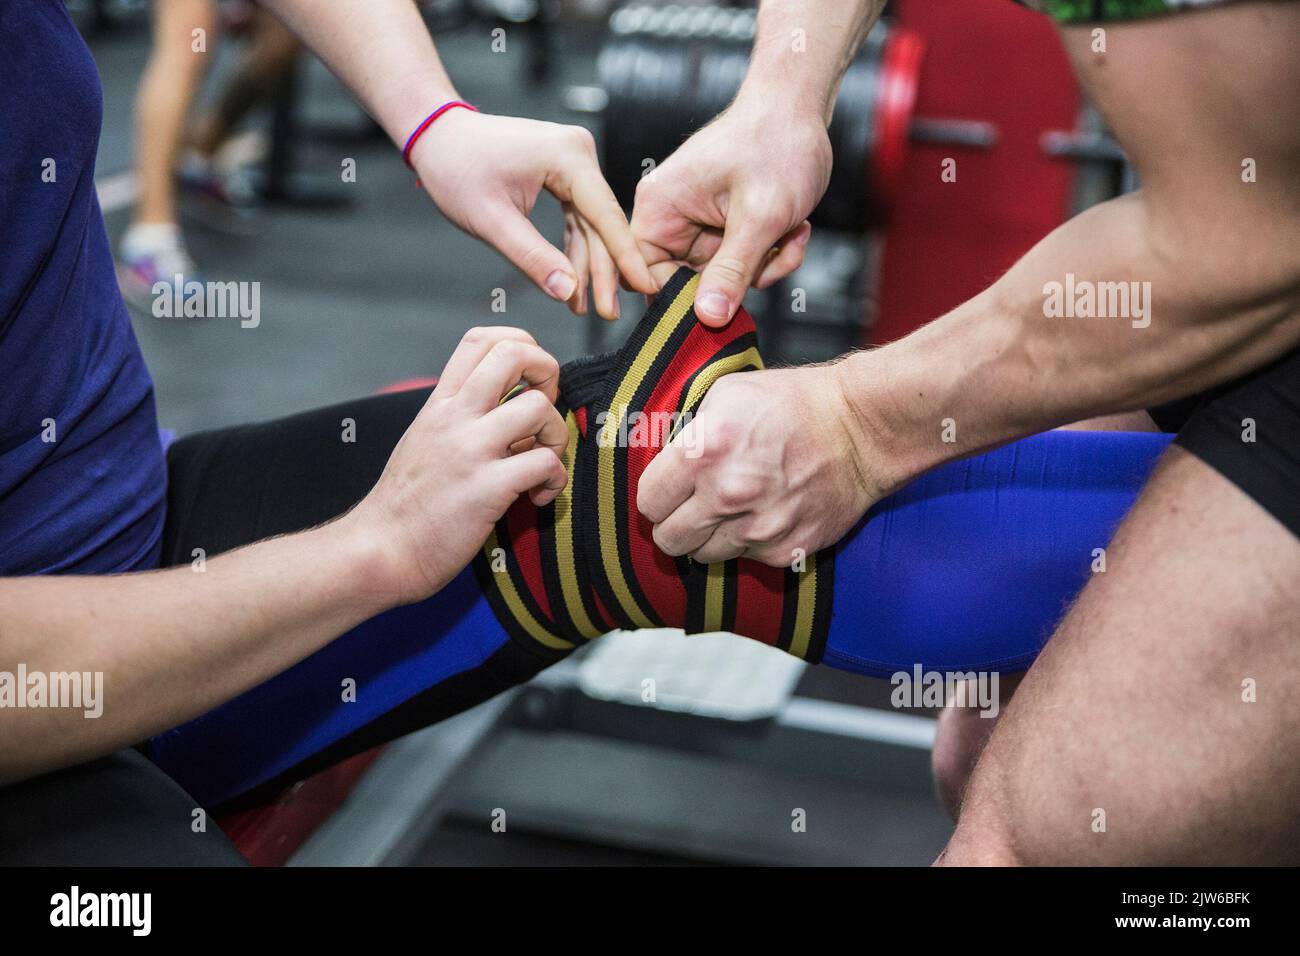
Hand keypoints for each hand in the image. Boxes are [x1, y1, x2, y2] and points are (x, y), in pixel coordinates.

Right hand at [349, 327, 568, 603]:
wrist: (381, 551)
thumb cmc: (406, 504)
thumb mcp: (424, 439)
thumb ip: (460, 417)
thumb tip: (509, 408)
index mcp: (440, 403)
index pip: (482, 339)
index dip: (521, 345)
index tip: (530, 379)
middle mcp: (455, 417)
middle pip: (514, 354)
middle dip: (548, 371)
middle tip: (546, 409)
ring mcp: (470, 450)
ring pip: (539, 407)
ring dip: (556, 435)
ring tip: (543, 461)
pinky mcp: (487, 488)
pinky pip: (545, 462)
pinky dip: (556, 479)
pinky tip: (538, 496)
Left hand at [409, 110, 656, 319]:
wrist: (437, 136)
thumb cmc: (456, 168)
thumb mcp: (492, 221)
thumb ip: (533, 257)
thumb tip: (567, 291)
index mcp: (568, 156)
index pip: (606, 216)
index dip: (625, 257)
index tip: (644, 288)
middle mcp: (578, 152)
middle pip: (602, 223)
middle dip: (604, 270)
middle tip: (608, 313)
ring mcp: (573, 160)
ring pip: (591, 223)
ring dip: (588, 265)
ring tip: (585, 306)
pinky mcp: (564, 171)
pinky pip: (578, 216)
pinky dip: (574, 248)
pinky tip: (571, 281)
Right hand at [630, 97, 831, 325]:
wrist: (802, 107)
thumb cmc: (776, 143)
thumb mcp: (759, 217)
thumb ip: (733, 271)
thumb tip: (708, 318)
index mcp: (659, 208)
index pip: (648, 276)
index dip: (683, 298)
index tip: (722, 304)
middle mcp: (673, 216)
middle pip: (693, 283)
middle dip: (740, 278)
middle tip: (772, 253)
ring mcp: (701, 221)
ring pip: (725, 276)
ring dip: (765, 264)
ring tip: (790, 231)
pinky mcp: (726, 224)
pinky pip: (743, 261)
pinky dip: (773, 252)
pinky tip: (794, 227)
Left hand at [637, 363, 888, 565]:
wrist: (861, 429)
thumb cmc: (797, 404)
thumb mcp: (727, 395)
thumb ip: (689, 432)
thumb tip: (663, 460)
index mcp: (705, 453)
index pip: (649, 501)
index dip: (656, 496)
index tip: (668, 491)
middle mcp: (727, 495)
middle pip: (669, 540)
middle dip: (674, 524)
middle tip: (691, 508)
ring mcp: (758, 529)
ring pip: (705, 556)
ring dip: (711, 537)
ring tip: (732, 509)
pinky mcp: (785, 551)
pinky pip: (746, 559)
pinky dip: (748, 542)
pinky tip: (764, 513)